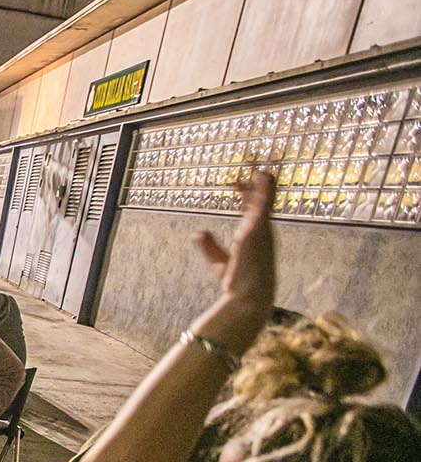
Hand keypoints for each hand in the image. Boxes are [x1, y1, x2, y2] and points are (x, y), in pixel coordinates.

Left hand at [195, 171, 275, 312]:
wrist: (248, 298)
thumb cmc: (238, 285)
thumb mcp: (219, 262)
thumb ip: (210, 247)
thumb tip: (197, 233)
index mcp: (252, 238)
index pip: (250, 211)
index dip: (244, 196)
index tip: (235, 182)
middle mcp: (260, 232)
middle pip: (258, 202)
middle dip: (256, 184)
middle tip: (252, 163)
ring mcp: (261, 231)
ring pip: (264, 200)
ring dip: (262, 182)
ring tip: (260, 163)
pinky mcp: (257, 231)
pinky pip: (263, 205)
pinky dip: (264, 190)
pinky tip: (263, 176)